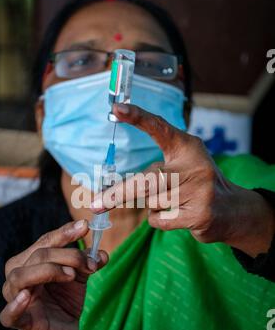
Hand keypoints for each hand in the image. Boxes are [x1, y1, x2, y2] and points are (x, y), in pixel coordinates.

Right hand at [0, 219, 107, 329]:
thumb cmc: (64, 303)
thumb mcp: (79, 280)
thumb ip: (88, 264)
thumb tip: (101, 254)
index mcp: (30, 261)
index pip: (45, 242)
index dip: (64, 233)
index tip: (84, 226)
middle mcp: (18, 276)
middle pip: (38, 255)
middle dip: (68, 255)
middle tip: (90, 265)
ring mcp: (15, 299)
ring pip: (21, 276)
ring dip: (48, 271)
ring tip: (71, 275)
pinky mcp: (20, 323)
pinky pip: (9, 314)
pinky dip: (15, 305)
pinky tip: (26, 297)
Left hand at [91, 103, 274, 256]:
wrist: (232, 210)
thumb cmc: (197, 183)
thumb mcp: (184, 165)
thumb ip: (156, 168)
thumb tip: (114, 188)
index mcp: (188, 147)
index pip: (161, 128)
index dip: (139, 117)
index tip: (116, 109)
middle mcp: (194, 165)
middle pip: (147, 179)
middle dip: (119, 194)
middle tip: (96, 204)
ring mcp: (199, 191)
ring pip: (152, 202)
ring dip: (152, 205)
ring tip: (173, 202)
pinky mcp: (199, 215)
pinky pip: (159, 220)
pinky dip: (159, 220)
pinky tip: (178, 215)